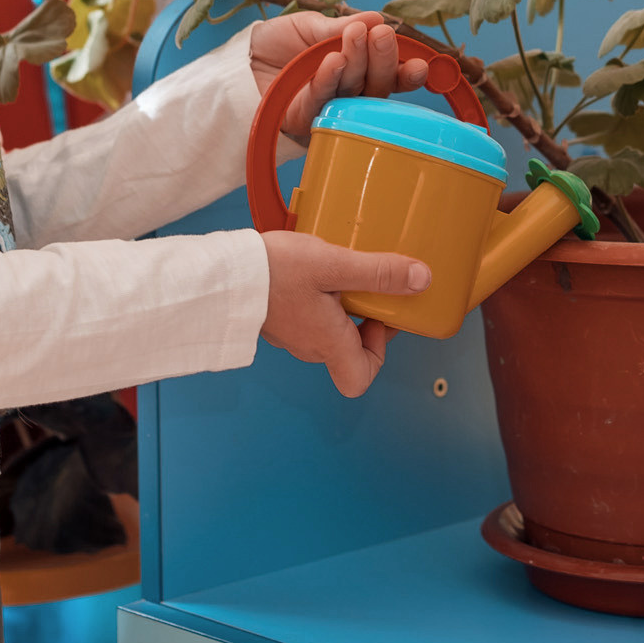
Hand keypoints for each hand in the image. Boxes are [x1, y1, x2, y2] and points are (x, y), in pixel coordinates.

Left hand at [250, 12, 429, 144]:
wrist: (240, 61)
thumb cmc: (278, 45)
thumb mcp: (309, 27)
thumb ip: (339, 27)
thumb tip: (375, 17)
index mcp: (358, 71)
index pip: (389, 74)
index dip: (407, 71)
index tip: (421, 63)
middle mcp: (350, 94)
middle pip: (377, 85)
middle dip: (384, 59)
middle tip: (382, 34)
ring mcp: (330, 110)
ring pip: (354, 92)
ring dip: (358, 63)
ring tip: (358, 37)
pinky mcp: (305, 120)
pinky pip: (321, 101)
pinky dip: (329, 79)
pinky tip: (334, 61)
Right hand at [259, 230, 427, 397]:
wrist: (223, 271)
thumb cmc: (274, 272)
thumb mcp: (334, 265)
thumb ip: (379, 273)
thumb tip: (420, 279)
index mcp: (327, 343)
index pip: (360, 377)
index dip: (379, 353)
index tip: (379, 318)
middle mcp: (308, 346)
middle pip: (347, 350)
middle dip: (363, 319)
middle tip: (365, 285)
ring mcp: (289, 334)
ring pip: (326, 331)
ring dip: (340, 305)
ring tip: (339, 270)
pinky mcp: (275, 317)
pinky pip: (306, 317)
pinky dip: (318, 298)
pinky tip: (313, 268)